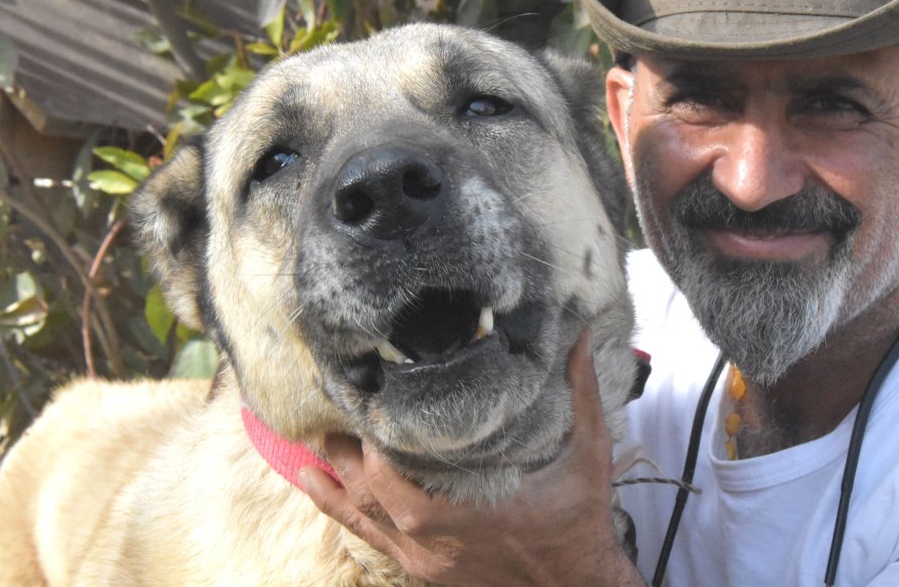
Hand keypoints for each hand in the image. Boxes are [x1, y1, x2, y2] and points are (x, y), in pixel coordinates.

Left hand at [299, 330, 644, 586]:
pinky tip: (314, 481)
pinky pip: (365, 535)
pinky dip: (337, 506)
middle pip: (361, 478)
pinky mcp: (420, 568)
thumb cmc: (578, 522)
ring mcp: (418, 555)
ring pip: (354, 510)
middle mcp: (423, 532)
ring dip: (332, 469)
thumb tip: (582, 335)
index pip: (387, 455)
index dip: (369, 417)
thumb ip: (581, 392)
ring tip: (309, 429)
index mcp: (452, 504)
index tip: (359, 378)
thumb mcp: (589, 453)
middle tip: (333, 391)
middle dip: (345, 436)